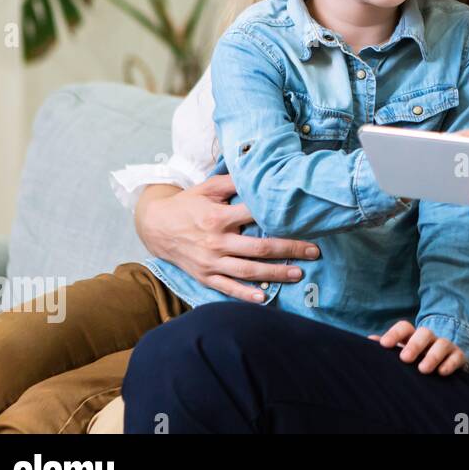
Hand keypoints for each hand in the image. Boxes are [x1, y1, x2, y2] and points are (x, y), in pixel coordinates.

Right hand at [134, 175, 319, 303]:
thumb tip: (261, 171)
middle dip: (289, 250)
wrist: (155, 226)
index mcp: (218, 217)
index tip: (304, 219)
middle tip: (313, 251)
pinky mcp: (204, 276)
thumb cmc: (187, 204)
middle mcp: (216, 241)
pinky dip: (245, 295)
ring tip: (298, 274)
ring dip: (275, 274)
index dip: (280, 217)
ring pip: (247, 271)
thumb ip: (234, 182)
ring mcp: (210, 262)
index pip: (255, 216)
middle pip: (259, 248)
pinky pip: (227, 288)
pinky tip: (264, 298)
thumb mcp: (208, 187)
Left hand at [368, 320, 467, 375]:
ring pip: (442, 344)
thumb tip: (369, 341)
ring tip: (423, 369)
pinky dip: (450, 363)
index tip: (384, 345)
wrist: (444, 362)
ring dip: (433, 355)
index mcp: (413, 335)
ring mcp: (445, 346)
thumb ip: (387, 347)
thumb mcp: (401, 352)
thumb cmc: (416, 359)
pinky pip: (457, 356)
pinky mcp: (458, 356)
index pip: (404, 327)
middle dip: (415, 345)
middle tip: (405, 358)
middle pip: (424, 333)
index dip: (394, 334)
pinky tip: (442, 372)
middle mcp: (429, 338)